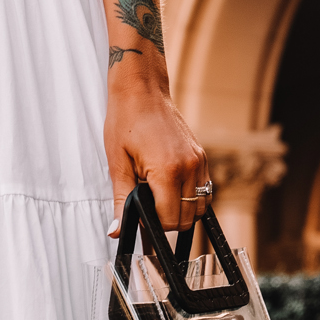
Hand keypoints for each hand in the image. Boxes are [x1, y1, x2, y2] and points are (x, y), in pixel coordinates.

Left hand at [105, 63, 209, 238]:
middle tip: (147, 206)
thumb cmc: (126, 121)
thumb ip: (121, 201)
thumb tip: (116, 230)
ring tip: (158, 197)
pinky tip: (170, 188)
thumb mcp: (117, 164)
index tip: (139, 213)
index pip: (169, 219)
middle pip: (186, 218)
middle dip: (166, 220)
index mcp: (168, 170)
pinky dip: (190, 198)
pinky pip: (204, 191)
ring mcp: (199, 162)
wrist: (142, 89)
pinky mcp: (202, 157)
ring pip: (198, 208)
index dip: (152, 224)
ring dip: (180, 211)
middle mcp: (190, 167)